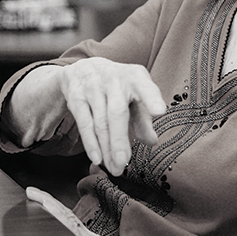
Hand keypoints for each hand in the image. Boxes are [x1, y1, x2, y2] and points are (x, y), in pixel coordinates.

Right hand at [58, 57, 165, 174]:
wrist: (85, 67)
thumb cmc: (119, 87)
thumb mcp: (135, 96)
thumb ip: (143, 118)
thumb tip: (152, 141)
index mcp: (135, 77)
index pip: (145, 87)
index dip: (152, 99)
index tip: (159, 112)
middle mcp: (114, 79)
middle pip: (117, 113)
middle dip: (119, 139)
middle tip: (124, 163)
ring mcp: (93, 87)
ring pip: (100, 122)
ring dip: (106, 147)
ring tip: (114, 168)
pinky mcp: (76, 96)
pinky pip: (84, 122)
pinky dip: (90, 142)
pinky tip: (97, 158)